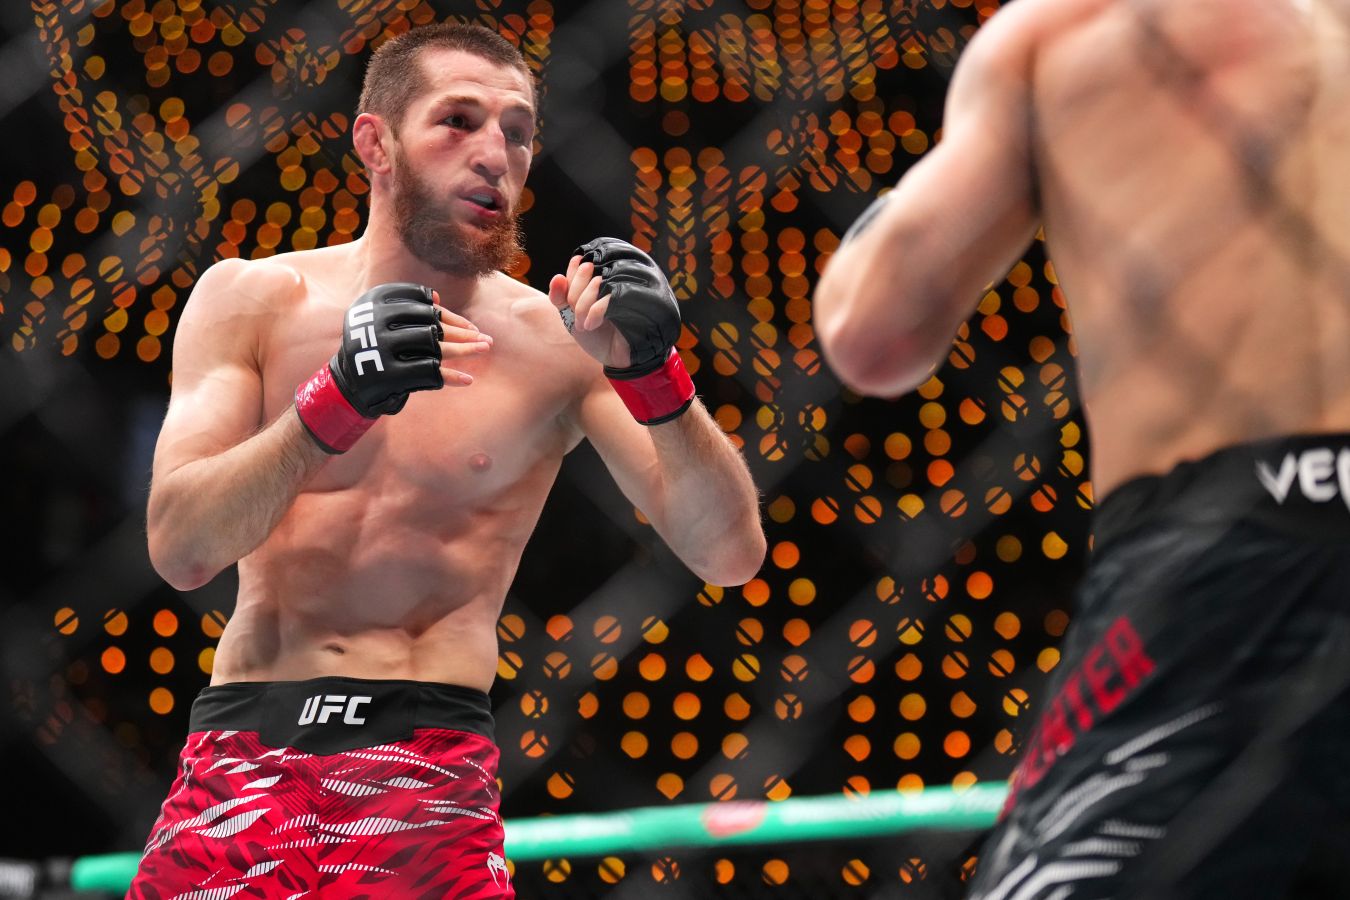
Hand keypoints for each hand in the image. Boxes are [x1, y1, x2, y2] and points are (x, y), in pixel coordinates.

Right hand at [295, 282, 491, 452]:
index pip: (422, 303)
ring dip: (465, 350)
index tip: (469, 327)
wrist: (348, 383)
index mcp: (374, 301)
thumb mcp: (384, 323)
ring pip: (434, 347)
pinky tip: (468, 379)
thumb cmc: (375, 348)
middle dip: (463, 333)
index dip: (450, 316)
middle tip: (485, 340)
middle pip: (432, 325)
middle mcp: (376, 322)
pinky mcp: (388, 375)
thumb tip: (440, 300)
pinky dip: (451, 377)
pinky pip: (428, 373)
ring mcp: (381, 348)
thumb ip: (409, 311)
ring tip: (484, 350)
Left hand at [557, 238, 682, 376]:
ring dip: (583, 306)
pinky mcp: (636, 300)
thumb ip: (560, 296)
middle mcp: (616, 275)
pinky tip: (591, 325)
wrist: (616, 357)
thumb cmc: (596, 334)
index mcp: (602, 274)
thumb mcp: (570, 314)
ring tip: (582, 324)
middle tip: (576, 319)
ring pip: (597, 282)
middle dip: (575, 297)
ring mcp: (628, 285)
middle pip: (588, 270)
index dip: (570, 282)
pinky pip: (608, 297)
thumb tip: (557, 277)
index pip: (581, 263)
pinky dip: (593, 312)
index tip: (568, 304)